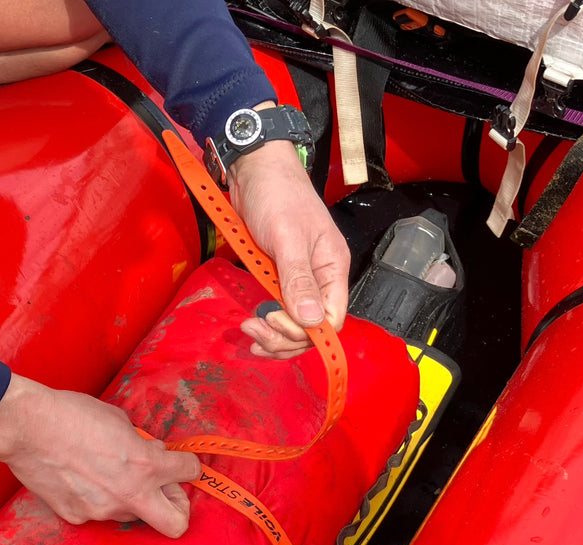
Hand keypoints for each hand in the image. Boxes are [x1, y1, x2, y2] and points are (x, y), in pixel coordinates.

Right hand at [0, 375, 200, 537]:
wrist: (26, 427)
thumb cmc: (72, 414)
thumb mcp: (119, 420)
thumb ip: (141, 442)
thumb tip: (151, 451)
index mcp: (147, 466)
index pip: (190, 472)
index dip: (186, 465)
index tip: (177, 463)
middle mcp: (130, 494)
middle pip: (177, 524)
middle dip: (177, 508)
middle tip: (163, 491)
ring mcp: (102, 511)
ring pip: (132, 514)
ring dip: (129, 498)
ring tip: (106, 474)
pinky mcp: (77, 517)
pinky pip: (97, 513)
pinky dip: (95, 499)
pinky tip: (79, 479)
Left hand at [227, 132, 349, 359]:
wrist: (254, 169)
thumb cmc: (276, 195)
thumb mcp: (288, 237)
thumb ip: (298, 279)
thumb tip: (311, 322)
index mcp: (332, 269)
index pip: (332, 319)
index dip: (306, 331)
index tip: (276, 321)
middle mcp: (320, 280)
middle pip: (312, 328)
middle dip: (285, 337)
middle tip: (254, 327)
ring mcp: (300, 281)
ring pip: (295, 326)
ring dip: (274, 336)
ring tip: (249, 329)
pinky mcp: (279, 279)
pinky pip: (280, 313)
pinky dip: (267, 325)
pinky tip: (252, 327)